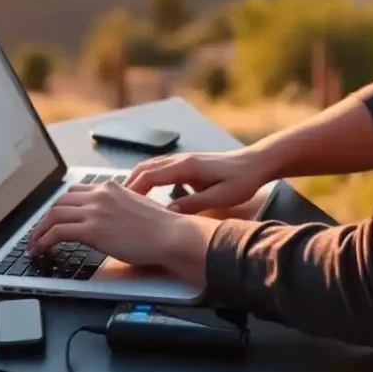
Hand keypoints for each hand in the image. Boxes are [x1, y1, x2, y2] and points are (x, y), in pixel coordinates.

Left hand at [26, 182, 218, 284]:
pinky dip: (43, 241)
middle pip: (60, 201)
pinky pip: (57, 232)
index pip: (74, 192)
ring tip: (34, 245)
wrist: (170, 235)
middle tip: (38, 233)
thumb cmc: (160, 228)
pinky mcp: (92, 229)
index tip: (53, 218)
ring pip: (54, 214)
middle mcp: (99, 194)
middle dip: (45, 218)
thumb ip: (116, 209)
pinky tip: (40, 250)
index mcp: (110, 187)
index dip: (59, 206)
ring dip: (39, 231)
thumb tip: (105, 222)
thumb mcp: (134, 208)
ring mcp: (95, 210)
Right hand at [125, 147, 272, 213]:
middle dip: (128, 185)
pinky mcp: (188, 163)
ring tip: (126, 200)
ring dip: (137, 181)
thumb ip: (194, 204)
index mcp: (187, 166)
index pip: (150, 176)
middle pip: (145, 169)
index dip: (134, 191)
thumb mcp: (220, 197)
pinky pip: (160, 169)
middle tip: (115, 204)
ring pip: (150, 167)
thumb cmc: (242, 179)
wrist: (256, 162)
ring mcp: (183, 159)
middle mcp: (181, 159)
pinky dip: (148, 179)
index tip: (122, 206)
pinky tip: (148, 194)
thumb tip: (169, 212)